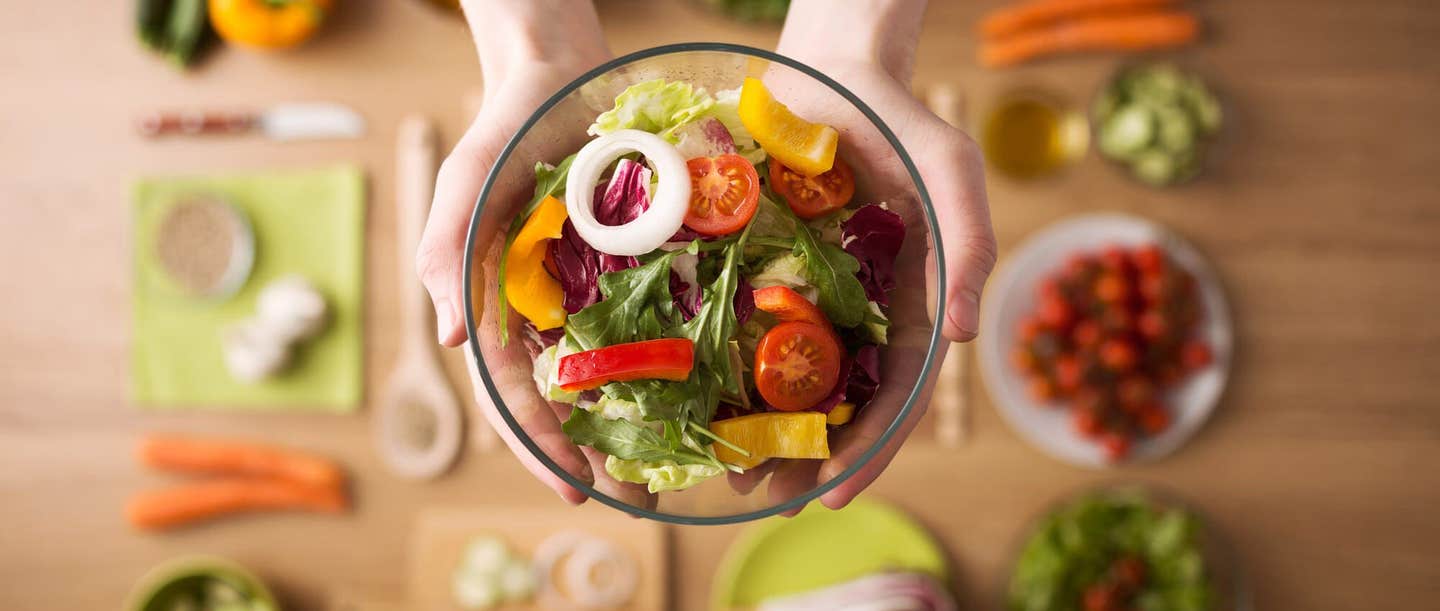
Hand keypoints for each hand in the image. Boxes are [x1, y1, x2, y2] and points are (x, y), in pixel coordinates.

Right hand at [417, 0, 656, 506]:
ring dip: (641, 420)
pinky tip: (706, 389)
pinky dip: (675, 357)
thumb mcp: (465, 185)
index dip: (542, 443)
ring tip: (676, 467)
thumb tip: (445, 342)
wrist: (559, 72)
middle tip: (641, 500)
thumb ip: (445, 253)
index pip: (515, 391)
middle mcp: (548, 308)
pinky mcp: (638, 261)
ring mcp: (595, 289)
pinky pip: (658, 316)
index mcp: (498, 305)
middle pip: (570, 396)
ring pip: (617, 369)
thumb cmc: (502, 129)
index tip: (574, 488)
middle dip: (598, 451)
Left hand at [764, 0, 996, 512]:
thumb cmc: (900, 117)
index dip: (872, 447)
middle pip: (841, 403)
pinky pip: (746, 329)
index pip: (898, 393)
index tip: (835, 493)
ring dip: (766, 432)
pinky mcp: (764, 269)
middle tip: (768, 500)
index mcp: (915, 301)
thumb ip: (968, 245)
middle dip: (811, 458)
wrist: (833, 68)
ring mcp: (812, 293)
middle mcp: (863, 310)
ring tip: (732, 477)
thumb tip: (966, 338)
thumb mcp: (950, 169)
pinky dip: (729, 373)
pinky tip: (700, 407)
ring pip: (791, 380)